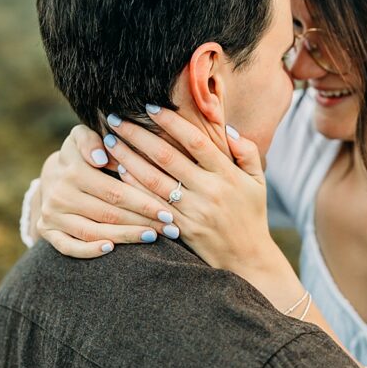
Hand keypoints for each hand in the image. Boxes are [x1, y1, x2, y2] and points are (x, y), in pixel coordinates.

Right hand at [35, 126, 184, 257]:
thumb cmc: (80, 154)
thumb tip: (101, 158)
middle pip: (108, 214)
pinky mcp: (47, 231)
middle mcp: (60, 195)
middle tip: (170, 229)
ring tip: (152, 237)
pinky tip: (111, 249)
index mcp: (72, 171)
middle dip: (142, 222)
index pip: (114, 191)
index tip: (168, 210)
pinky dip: (88, 251)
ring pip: (92, 232)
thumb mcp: (82, 137)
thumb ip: (91, 140)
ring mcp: (52, 215)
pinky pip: (68, 247)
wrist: (51, 174)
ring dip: (125, 237)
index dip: (143, 202)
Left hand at [45, 108, 297, 298]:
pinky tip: (118, 172)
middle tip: (114, 118)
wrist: (247, 261)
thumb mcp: (257, 182)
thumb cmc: (250, 215)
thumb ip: (247, 152)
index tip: (149, 107)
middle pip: (167, 158)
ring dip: (128, 159)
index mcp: (228, 175)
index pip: (196, 142)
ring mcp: (193, 212)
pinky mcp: (180, 229)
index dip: (172, 122)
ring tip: (109, 141)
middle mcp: (210, 192)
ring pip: (154, 181)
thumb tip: (227, 128)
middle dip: (138, 135)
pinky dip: (134, 188)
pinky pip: (151, 205)